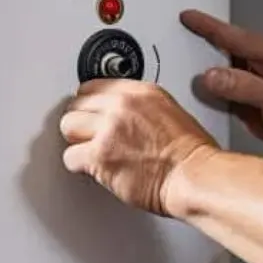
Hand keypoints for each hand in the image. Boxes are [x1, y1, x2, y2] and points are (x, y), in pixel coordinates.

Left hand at [59, 79, 219, 215]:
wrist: (193, 176)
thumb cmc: (190, 154)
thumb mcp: (169, 112)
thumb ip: (139, 108)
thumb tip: (120, 114)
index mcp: (141, 91)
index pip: (94, 86)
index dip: (91, 104)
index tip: (90, 114)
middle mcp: (122, 105)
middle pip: (78, 104)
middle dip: (82, 122)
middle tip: (89, 136)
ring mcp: (109, 129)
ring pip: (69, 126)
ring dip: (77, 141)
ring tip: (89, 151)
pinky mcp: (99, 156)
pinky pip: (70, 157)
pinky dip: (79, 166)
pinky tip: (94, 169)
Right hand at [180, 9, 262, 150]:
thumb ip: (245, 87)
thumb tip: (209, 76)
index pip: (230, 35)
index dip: (206, 25)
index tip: (185, 17)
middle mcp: (252, 60)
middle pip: (218, 45)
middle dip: (194, 38)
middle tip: (167, 34)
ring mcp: (244, 75)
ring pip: (214, 64)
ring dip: (194, 61)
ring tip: (168, 59)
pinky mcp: (239, 92)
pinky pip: (215, 84)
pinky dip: (200, 84)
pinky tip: (186, 88)